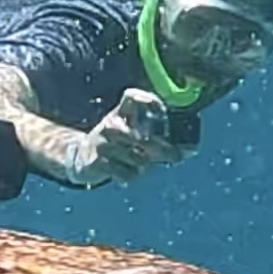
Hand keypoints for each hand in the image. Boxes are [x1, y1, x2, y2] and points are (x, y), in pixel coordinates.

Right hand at [66, 88, 188, 184]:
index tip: (162, 113)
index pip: (131, 98)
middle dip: (162, 148)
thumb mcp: (134, 135)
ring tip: (142, 164)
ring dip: (144, 164)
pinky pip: (124, 172)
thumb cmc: (117, 145)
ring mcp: (102, 143)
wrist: (83, 158)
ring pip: (136, 156)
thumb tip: (190, 150)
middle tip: (175, 156)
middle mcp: (110, 124)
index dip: (148, 101)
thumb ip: (160, 140)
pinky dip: (131, 176)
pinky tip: (128, 174)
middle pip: (141, 136)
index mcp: (120, 113)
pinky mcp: (96, 162)